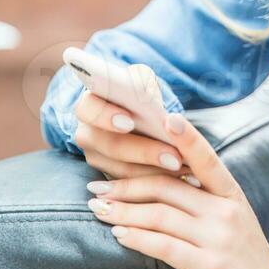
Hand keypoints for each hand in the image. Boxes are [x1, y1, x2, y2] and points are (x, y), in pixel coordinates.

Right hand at [73, 64, 195, 181]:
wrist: (136, 112)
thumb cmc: (137, 93)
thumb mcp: (140, 81)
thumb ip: (142, 86)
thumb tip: (151, 102)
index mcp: (89, 104)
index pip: (88, 109)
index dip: (106, 116)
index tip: (130, 121)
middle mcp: (86, 133)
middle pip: (110, 146)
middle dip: (144, 152)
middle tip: (174, 157)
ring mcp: (95, 158)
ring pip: (121, 171)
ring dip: (154, 173)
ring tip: (182, 169)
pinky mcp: (107, 178)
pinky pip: (130, 187)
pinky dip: (155, 182)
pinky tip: (179, 178)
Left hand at [86, 112, 268, 268]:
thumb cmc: (245, 258)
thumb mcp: (233, 218)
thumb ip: (206, 198)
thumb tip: (168, 178)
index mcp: (231, 194)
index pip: (206, 158)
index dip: (187, 137)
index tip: (164, 118)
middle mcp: (225, 210)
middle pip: (168, 186)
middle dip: (127, 185)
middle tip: (97, 186)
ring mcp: (218, 238)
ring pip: (160, 215)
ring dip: (124, 212)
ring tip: (99, 209)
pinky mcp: (209, 267)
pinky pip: (165, 246)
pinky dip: (138, 238)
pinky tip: (120, 235)